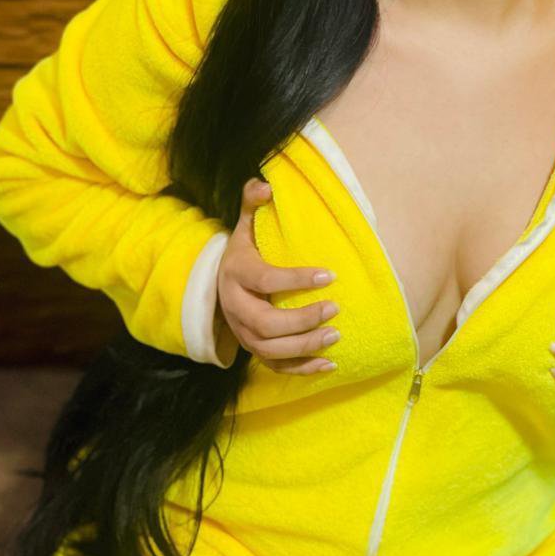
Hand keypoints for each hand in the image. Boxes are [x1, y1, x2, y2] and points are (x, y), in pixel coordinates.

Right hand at [216, 177, 342, 373]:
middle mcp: (236, 308)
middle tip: (334, 309)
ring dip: (305, 346)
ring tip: (336, 334)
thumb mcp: (243, 227)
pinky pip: (275, 367)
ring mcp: (243, 334)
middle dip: (302, 320)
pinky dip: (302, 370)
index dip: (297, 280)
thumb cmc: (242, 253)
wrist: (218, 285)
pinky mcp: (253, 350)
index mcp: (236, 275)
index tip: (330, 275)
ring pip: (270, 350)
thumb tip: (264, 185)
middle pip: (266, 324)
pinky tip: (329, 365)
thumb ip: (252, 203)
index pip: (266, 280)